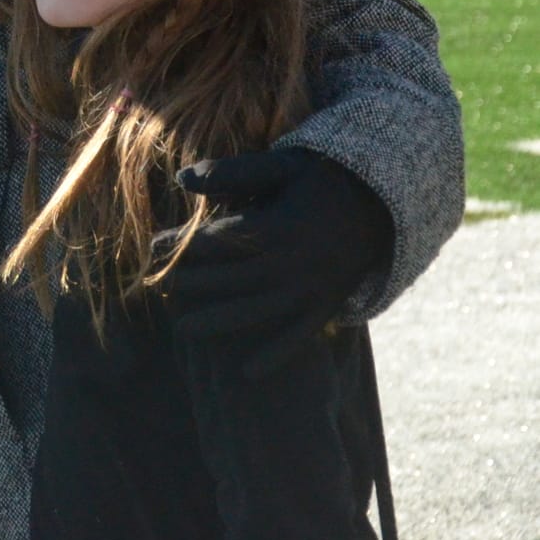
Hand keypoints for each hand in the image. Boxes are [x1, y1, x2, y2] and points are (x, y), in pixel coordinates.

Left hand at [156, 149, 392, 375]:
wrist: (385, 206)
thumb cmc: (322, 180)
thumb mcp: (282, 165)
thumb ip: (233, 173)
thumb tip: (182, 179)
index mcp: (279, 227)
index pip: (220, 239)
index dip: (184, 244)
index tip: (153, 245)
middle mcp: (295, 263)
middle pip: (232, 278)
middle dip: (192, 283)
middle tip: (154, 287)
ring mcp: (313, 289)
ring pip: (259, 311)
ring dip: (219, 321)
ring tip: (181, 329)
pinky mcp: (329, 305)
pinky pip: (300, 336)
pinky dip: (275, 355)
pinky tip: (247, 373)